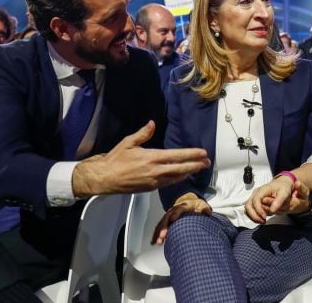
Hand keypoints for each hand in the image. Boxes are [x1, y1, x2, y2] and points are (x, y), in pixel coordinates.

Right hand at [72, 121, 209, 196]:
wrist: (104, 178)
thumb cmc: (115, 160)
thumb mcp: (128, 143)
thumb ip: (143, 133)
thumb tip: (152, 124)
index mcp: (151, 158)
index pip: (177, 156)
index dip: (191, 155)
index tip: (203, 153)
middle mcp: (155, 171)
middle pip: (181, 169)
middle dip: (196, 165)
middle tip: (207, 163)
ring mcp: (153, 181)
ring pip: (176, 177)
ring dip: (188, 172)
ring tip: (198, 168)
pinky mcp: (150, 188)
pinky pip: (167, 183)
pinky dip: (177, 178)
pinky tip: (182, 175)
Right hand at [151, 193, 210, 244]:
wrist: (188, 202)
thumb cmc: (195, 206)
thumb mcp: (202, 204)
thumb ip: (205, 208)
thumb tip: (207, 212)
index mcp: (182, 206)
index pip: (178, 209)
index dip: (176, 213)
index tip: (173, 218)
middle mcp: (173, 210)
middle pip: (167, 218)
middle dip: (164, 227)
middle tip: (163, 235)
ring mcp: (168, 216)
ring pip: (161, 224)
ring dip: (159, 233)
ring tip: (158, 242)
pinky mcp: (166, 222)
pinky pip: (159, 228)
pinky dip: (156, 235)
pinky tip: (154, 242)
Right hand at [245, 176, 310, 222]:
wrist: (281, 185)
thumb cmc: (283, 188)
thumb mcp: (284, 193)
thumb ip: (278, 201)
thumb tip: (272, 210)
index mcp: (263, 190)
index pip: (256, 200)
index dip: (258, 210)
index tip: (264, 217)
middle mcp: (256, 193)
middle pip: (248, 205)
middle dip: (254, 215)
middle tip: (263, 221)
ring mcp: (254, 197)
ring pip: (248, 209)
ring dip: (253, 217)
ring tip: (263, 221)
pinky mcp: (254, 202)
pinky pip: (250, 211)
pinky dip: (254, 216)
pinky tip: (261, 219)